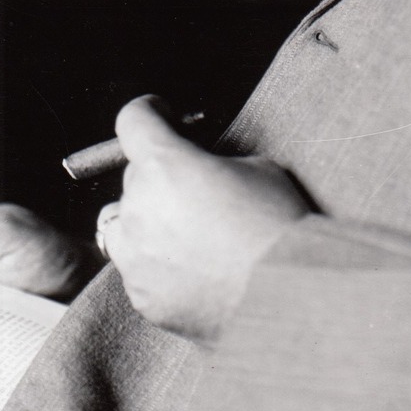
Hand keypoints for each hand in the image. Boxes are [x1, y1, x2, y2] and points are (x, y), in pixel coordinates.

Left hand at [96, 96, 310, 340]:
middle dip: (161, 178)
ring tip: (186, 234)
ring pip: (123, 226)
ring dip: (147, 222)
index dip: (149, 113)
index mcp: (164, 166)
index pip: (133, 121)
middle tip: (198, 191)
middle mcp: (139, 208)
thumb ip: (214, 163)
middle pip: (133, 178)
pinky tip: (198, 271)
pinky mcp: (142, 297)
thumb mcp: (256, 168)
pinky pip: (139, 270)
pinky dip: (160, 265)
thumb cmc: (277, 227)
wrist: (286, 297)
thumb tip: (202, 171)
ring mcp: (136, 258)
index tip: (161, 116)